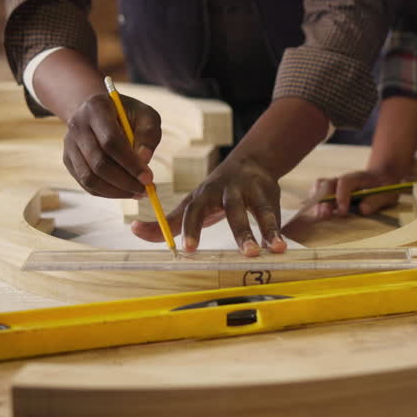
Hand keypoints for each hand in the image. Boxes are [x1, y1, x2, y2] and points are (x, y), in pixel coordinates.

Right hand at [62, 93, 160, 198]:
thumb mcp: (145, 115)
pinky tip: (124, 191)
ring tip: (137, 193)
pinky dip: (107, 192)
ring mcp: (70, 144)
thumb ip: (148, 134)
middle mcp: (78, 126)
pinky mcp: (68, 159)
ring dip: (115, 191)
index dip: (130, 163)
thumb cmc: (127, 114)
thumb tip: (144, 160)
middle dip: (124, 181)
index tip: (148, 178)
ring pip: (89, 178)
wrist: (98, 112)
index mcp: (96, 108)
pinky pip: (86, 184)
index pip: (111, 141)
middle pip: (98, 162)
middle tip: (145, 190)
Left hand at [133, 155, 286, 255]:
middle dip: (241, 231)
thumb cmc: (214, 193)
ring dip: (267, 229)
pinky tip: (282, 246)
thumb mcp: (191, 204)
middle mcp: (227, 190)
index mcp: (204, 194)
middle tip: (247, 254)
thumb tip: (134, 230)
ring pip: (259, 210)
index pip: (194, 210)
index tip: (188, 250)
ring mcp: (250, 191)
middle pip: (233, 210)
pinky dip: (278, 229)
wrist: (250, 162)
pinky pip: (274, 213)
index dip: (191, 229)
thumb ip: (167, 222)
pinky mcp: (269, 194)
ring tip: (275, 249)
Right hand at [309, 168, 403, 218]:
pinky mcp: (332, 191)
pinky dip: (316, 202)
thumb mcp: (388, 193)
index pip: (345, 182)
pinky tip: (319, 214)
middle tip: (326, 216)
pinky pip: (318, 193)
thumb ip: (376, 201)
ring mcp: (336, 184)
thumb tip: (362, 209)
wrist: (382, 176)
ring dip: (317, 201)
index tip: (343, 211)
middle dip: (324, 201)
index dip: (341, 196)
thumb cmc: (385, 186)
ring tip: (319, 216)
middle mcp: (344, 179)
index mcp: (358, 177)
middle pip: (327, 184)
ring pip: (319, 186)